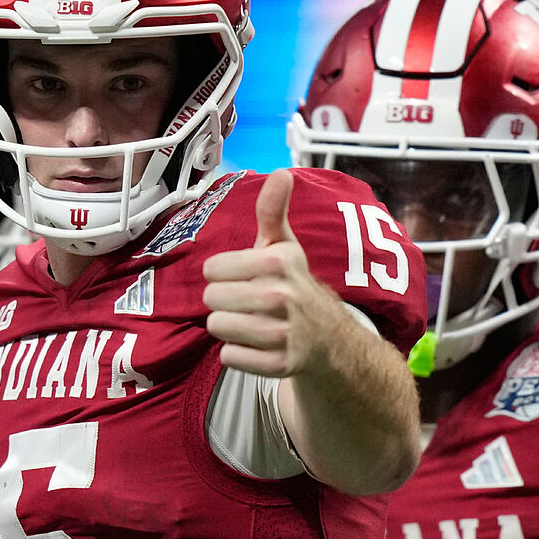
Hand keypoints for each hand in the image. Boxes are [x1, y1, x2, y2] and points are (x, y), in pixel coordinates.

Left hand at [203, 169, 323, 376]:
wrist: (328, 338)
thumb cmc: (293, 285)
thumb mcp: (284, 246)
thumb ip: (273, 211)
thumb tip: (281, 173)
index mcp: (277, 263)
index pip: (211, 269)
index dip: (223, 274)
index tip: (243, 276)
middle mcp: (281, 297)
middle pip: (210, 300)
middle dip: (223, 302)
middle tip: (247, 302)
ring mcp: (282, 334)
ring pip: (217, 328)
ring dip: (228, 327)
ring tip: (251, 322)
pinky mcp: (280, 365)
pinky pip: (230, 357)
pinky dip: (237, 354)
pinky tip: (257, 345)